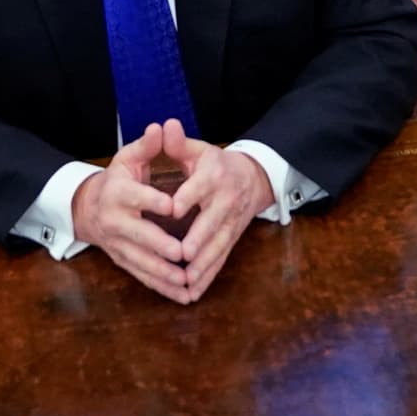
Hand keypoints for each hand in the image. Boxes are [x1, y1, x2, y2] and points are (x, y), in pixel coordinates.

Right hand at [71, 125, 191, 300]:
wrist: (87, 208)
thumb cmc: (116, 180)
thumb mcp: (127, 158)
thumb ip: (147, 146)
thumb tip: (161, 127)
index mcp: (118, 192)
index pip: (136, 196)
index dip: (153, 201)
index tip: (174, 206)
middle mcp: (115, 220)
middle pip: (137, 235)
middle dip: (159, 245)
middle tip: (181, 252)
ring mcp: (118, 244)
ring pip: (140, 261)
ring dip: (163, 273)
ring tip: (185, 279)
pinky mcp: (123, 260)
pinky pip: (142, 277)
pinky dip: (162, 287)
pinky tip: (182, 294)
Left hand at [152, 121, 271, 302]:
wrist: (252, 178)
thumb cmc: (215, 163)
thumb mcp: (198, 149)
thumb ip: (178, 143)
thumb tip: (165, 126)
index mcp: (214, 175)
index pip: (200, 187)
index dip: (187, 197)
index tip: (172, 210)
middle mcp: (225, 200)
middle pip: (213, 220)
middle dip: (200, 237)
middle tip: (184, 253)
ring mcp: (232, 221)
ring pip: (219, 244)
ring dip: (205, 263)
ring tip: (188, 278)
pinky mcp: (232, 237)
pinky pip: (222, 258)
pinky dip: (210, 275)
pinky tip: (195, 290)